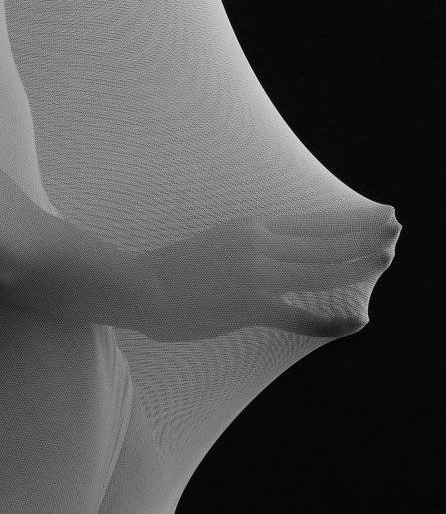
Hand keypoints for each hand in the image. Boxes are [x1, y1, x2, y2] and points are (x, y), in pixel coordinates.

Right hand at [133, 205, 401, 342]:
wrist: (140, 283)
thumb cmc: (174, 269)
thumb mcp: (218, 242)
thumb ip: (249, 245)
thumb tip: (274, 249)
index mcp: (251, 228)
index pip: (311, 222)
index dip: (347, 220)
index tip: (373, 214)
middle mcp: (259, 244)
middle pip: (324, 240)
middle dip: (362, 234)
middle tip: (393, 227)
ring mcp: (257, 274)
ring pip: (321, 268)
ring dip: (358, 261)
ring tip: (386, 254)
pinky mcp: (250, 305)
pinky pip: (302, 315)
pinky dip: (331, 320)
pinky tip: (357, 320)